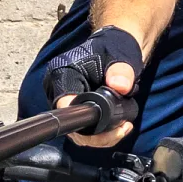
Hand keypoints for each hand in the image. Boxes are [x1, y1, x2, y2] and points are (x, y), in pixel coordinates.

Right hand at [43, 27, 141, 146]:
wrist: (119, 45)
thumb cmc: (116, 46)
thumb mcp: (121, 56)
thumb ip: (121, 70)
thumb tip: (120, 86)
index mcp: (62, 73)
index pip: (64, 107)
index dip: (84, 121)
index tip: (109, 125)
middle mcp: (58, 89)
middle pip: (70, 125)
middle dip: (98, 134)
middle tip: (122, 129)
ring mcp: (66, 100)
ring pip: (78, 131)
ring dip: (102, 136)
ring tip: (124, 128)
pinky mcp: (77, 107)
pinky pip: (85, 128)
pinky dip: (102, 132)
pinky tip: (120, 127)